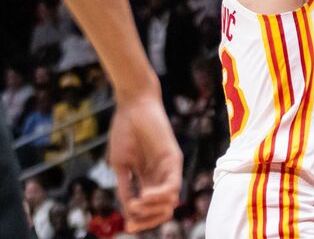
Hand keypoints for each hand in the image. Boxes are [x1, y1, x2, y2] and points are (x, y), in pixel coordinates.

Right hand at [107, 93, 181, 232]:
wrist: (133, 106)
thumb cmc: (124, 131)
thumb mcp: (120, 164)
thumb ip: (125, 186)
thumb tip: (128, 210)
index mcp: (147, 177)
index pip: (150, 207)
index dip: (141, 220)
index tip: (127, 227)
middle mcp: (161, 175)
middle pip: (163, 208)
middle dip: (148, 220)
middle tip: (132, 224)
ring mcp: (169, 167)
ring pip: (170, 200)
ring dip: (152, 208)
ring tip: (137, 204)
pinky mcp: (174, 157)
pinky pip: (173, 184)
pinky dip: (160, 195)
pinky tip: (145, 195)